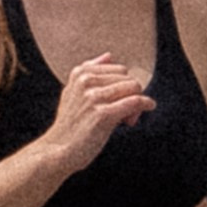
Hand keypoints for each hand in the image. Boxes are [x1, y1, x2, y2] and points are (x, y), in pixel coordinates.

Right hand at [44, 55, 151, 173]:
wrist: (58, 150)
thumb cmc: (70, 125)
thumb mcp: (73, 92)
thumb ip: (89, 72)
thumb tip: (109, 55)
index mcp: (80, 73)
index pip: (119, 69)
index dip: (124, 84)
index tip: (120, 100)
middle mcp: (86, 82)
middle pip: (127, 78)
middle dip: (131, 93)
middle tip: (126, 112)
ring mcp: (94, 97)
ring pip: (133, 87)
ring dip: (138, 102)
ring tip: (129, 117)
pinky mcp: (102, 114)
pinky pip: (134, 102)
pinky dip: (145, 104)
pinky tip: (148, 107)